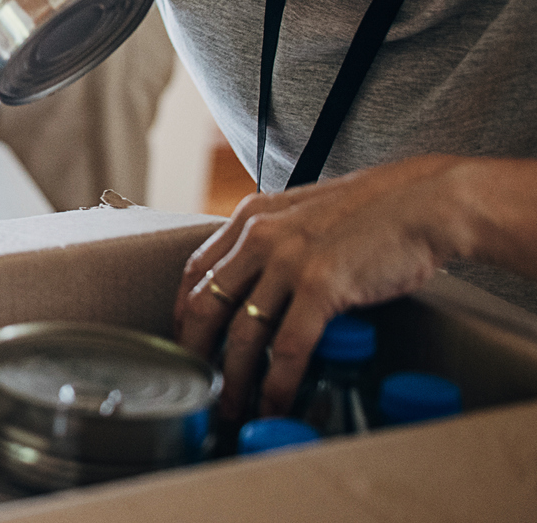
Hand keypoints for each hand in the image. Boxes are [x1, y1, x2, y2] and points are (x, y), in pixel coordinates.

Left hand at [173, 154, 475, 419]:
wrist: (426, 202)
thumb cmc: (375, 211)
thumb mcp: (304, 213)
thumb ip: (276, 240)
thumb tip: (260, 279)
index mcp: (251, 216)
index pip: (196, 269)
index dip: (184, 311)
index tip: (185, 341)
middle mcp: (260, 236)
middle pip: (208, 304)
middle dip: (196, 353)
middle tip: (196, 386)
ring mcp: (288, 261)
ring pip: (243, 333)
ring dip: (234, 379)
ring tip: (231, 409)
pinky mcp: (322, 286)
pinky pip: (288, 346)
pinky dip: (277, 383)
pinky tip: (274, 403)